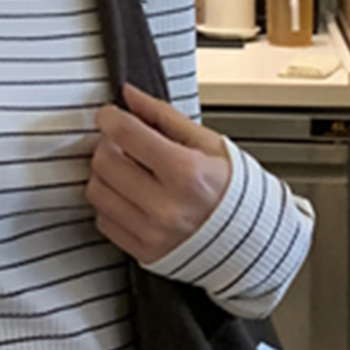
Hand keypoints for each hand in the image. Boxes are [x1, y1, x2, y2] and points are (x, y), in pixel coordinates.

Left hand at [86, 83, 230, 266]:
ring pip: (97, 192)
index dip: (110, 118)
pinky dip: (111, 204)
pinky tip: (131, 197)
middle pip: (105, 162)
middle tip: (122, 143)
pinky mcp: (145, 252)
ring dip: (105, 175)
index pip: (126, 134)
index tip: (109, 116)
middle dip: (108, 144)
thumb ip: (163, 116)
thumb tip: (131, 97)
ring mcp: (153, 233)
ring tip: (126, 170)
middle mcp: (166, 206)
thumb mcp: (207, 143)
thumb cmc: (233, 190)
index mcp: (186, 172)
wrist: (252, 237)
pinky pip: (104, 221)